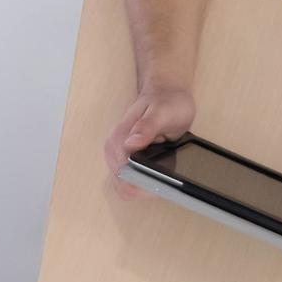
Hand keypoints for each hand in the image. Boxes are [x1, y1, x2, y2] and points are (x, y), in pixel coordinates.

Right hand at [103, 82, 196, 196]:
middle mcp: (114, 149)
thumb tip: (131, 144)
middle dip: (144, 188)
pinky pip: (132, 181)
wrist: (167, 92)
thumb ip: (147, 127)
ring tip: (162, 179)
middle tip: (165, 182)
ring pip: (127, 186)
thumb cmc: (166, 101)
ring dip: (144, 187)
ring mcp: (118, 156)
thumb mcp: (162, 112)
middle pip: (123, 185)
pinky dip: (144, 184)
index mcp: (120, 138)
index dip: (142, 184)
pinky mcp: (126, 161)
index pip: (123, 175)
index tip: (160, 184)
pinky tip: (157, 177)